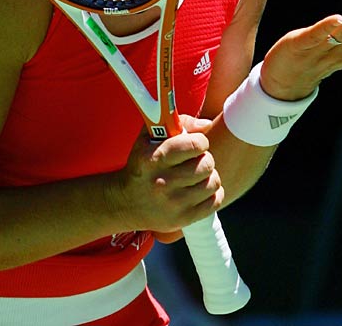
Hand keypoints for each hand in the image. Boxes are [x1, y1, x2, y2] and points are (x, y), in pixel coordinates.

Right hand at [106, 115, 222, 234]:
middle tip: (195, 160)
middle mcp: (163, 182)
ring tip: (197, 175)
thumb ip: (178, 122)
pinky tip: (200, 189)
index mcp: (154, 158)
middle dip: (205, 158)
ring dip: (209, 175)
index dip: (200, 141)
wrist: (126, 202)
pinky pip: (215, 201)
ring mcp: (174, 203)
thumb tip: (207, 125)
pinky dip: (212, 193)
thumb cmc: (143, 163)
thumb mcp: (149, 137)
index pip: (194, 145)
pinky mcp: (183, 219)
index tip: (196, 144)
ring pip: (213, 182)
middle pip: (207, 164)